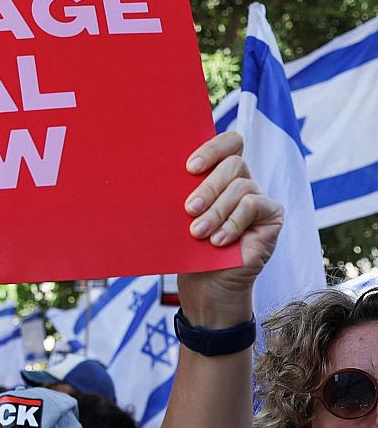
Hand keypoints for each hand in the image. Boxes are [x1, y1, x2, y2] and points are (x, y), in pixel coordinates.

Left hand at [176, 131, 282, 324]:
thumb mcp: (180, 218)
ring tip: (198, 233)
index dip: (213, 148)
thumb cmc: (189, 249)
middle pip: (233, 163)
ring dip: (216, 211)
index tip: (189, 167)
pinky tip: (219, 241)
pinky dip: (233, 223)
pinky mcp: (272, 216)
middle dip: (207, 186)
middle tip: (189, 209)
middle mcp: (242, 182)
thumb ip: (181, 194)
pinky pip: (254, 206)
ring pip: (241, 186)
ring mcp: (259, 198)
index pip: (229, 143)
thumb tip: (156, 174)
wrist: (205, 285)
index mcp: (219, 175)